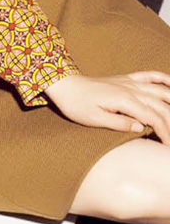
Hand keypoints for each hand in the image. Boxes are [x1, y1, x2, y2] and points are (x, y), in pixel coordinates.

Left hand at [44, 71, 169, 143]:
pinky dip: (163, 78)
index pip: (153, 118)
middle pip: (161, 106)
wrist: (65, 85)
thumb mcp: (94, 119)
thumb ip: (119, 123)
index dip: (165, 133)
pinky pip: (148, 75)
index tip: (168, 147)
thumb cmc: (76, 104)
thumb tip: (140, 127)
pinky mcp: (125, 79)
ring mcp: (129, 82)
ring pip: (160, 91)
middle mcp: (130, 89)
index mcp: (125, 100)